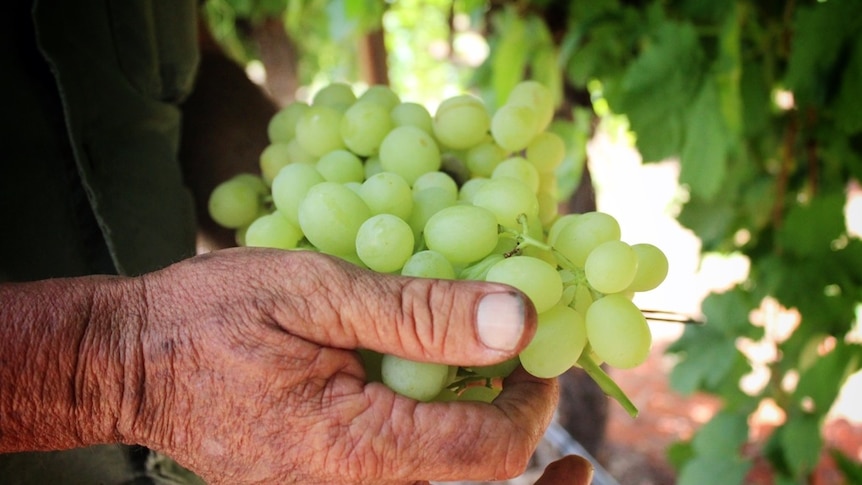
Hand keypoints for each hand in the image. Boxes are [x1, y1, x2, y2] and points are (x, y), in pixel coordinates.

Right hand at [116, 248, 560, 483]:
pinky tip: (443, 401)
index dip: (532, 400)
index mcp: (358, 450)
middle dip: (522, 439)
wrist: (131, 362)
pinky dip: (442, 449)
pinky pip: (404, 480)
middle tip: (545, 395)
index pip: (489, 451)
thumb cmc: (212, 318)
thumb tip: (518, 320)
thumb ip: (419, 312)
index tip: (536, 346)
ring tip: (500, 391)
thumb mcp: (316, 292)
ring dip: (486, 445)